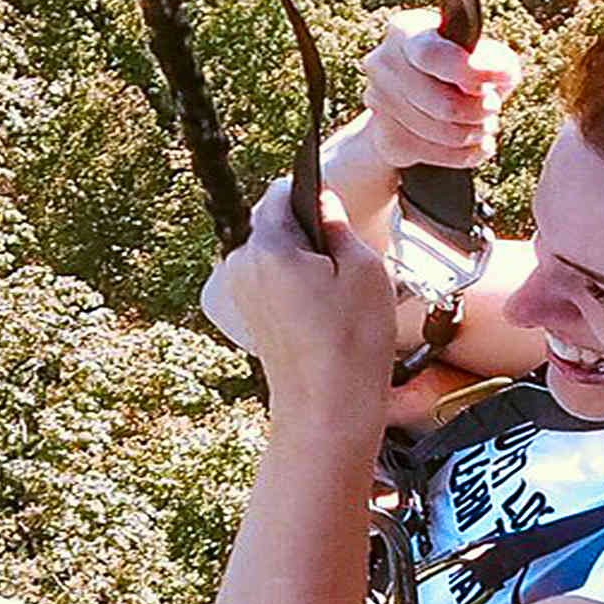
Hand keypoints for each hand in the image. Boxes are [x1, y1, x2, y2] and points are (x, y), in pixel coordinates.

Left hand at [199, 175, 399, 418]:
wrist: (327, 411)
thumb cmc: (350, 345)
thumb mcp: (363, 269)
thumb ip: (338, 224)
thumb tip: (324, 202)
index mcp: (266, 246)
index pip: (281, 192)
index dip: (313, 194)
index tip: (335, 210)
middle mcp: (241, 265)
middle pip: (274, 223)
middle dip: (307, 232)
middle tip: (344, 263)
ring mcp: (240, 293)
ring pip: (274, 254)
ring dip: (302, 261)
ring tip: (336, 294)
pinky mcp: (247, 316)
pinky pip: (271, 282)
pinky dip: (295, 287)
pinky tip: (323, 313)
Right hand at [358, 16, 508, 179]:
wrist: (421, 103)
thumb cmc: (461, 72)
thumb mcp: (486, 58)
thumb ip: (497, 60)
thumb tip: (499, 73)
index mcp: (406, 30)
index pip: (433, 56)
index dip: (469, 75)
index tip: (494, 84)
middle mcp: (383, 62)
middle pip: (443, 104)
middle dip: (480, 112)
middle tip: (492, 107)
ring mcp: (379, 102)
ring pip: (442, 133)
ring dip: (475, 134)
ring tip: (484, 125)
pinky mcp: (385, 137)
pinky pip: (436, 155)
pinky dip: (466, 154)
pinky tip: (475, 144)